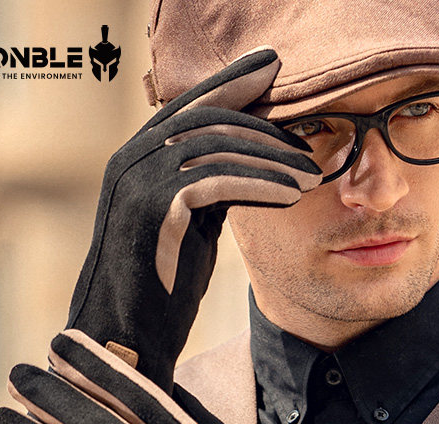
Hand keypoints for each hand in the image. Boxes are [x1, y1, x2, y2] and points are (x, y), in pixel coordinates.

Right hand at [66, 48, 320, 391]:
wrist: (126, 339)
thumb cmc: (159, 288)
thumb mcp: (189, 227)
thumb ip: (208, 190)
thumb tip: (251, 166)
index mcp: (138, 160)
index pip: (190, 106)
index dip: (232, 83)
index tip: (273, 69)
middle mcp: (131, 161)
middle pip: (206, 117)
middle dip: (264, 125)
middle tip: (308, 147)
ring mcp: (137, 182)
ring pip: (215, 144)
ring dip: (272, 158)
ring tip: (312, 176)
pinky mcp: (152, 209)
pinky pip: (217, 180)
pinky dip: (260, 183)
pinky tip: (291, 193)